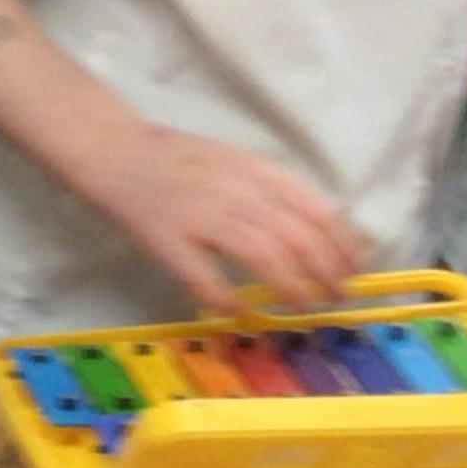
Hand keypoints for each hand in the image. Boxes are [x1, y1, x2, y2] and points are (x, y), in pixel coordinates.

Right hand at [77, 124, 359, 311]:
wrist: (114, 151)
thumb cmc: (176, 159)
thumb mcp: (235, 162)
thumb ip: (271, 192)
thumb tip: (317, 236)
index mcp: (258, 169)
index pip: (318, 210)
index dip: (342, 247)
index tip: (352, 272)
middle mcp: (237, 190)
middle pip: (298, 237)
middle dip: (326, 274)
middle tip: (335, 298)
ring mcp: (201, 214)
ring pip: (264, 257)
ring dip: (291, 289)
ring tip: (302, 309)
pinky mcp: (167, 239)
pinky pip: (207, 279)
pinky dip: (231, 302)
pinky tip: (244, 316)